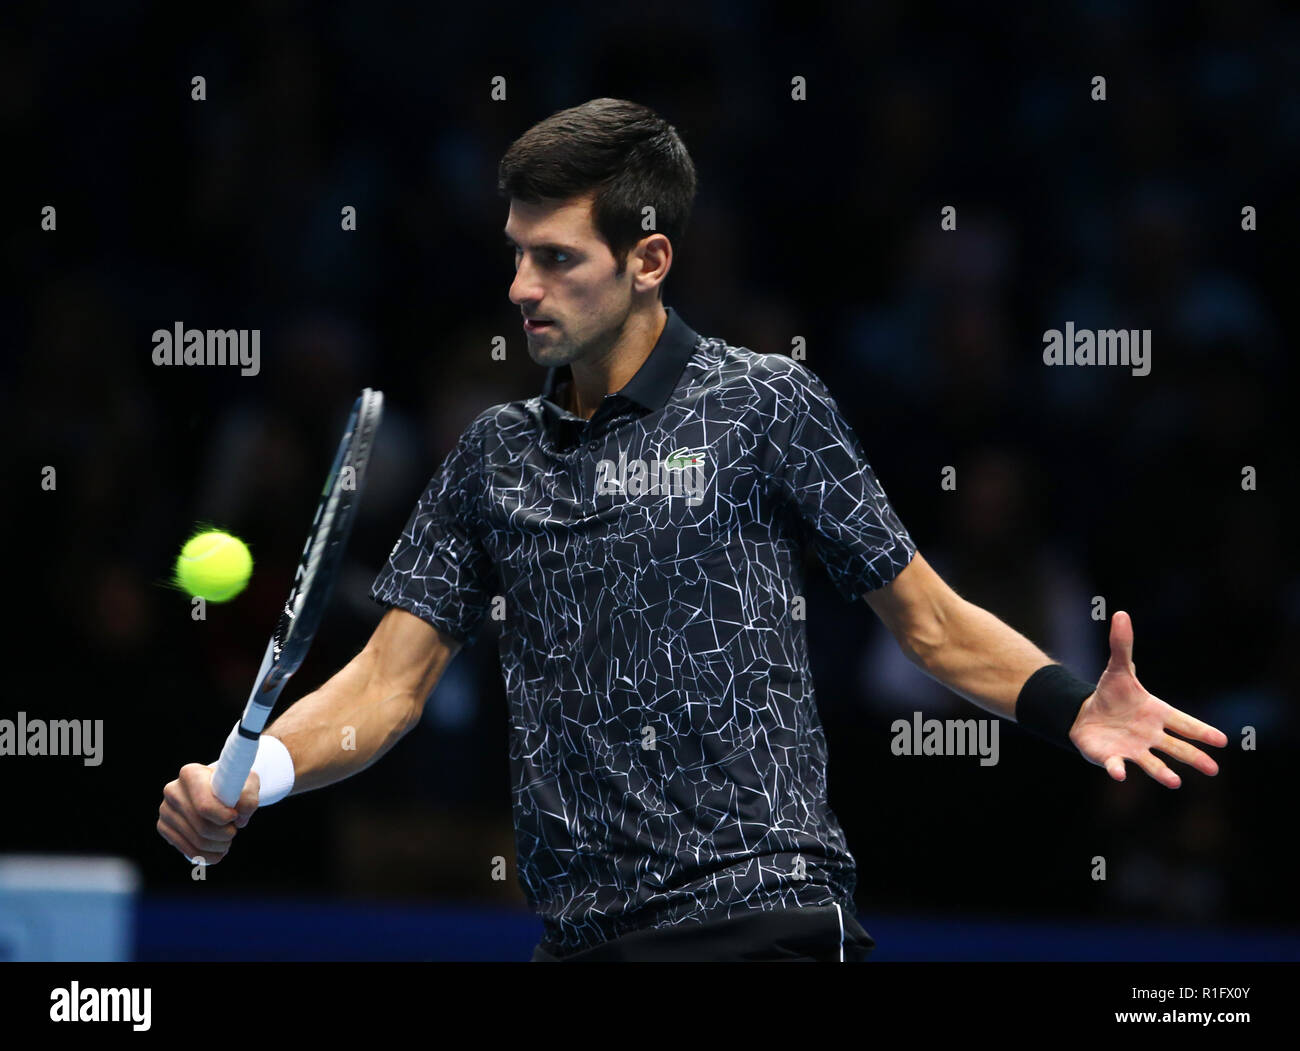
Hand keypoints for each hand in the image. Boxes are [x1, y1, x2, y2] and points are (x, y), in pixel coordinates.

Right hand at [157, 763, 260, 863]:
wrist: (216, 789)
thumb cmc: (232, 785)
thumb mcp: (248, 783)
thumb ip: (248, 798)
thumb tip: (239, 819)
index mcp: (191, 774)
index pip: (204, 806)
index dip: (223, 817)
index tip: (235, 817)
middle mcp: (173, 790)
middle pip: (202, 826)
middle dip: (224, 834)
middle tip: (234, 831)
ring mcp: (165, 810)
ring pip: (196, 840)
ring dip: (218, 846)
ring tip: (228, 841)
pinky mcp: (163, 826)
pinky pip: (186, 849)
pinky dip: (206, 855)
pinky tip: (218, 851)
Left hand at [1068, 611, 1227, 787]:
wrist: (1086, 714)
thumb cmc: (1111, 695)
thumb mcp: (1117, 669)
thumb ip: (1122, 646)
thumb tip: (1121, 614)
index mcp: (1157, 714)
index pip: (1184, 723)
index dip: (1202, 731)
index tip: (1222, 740)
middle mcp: (1150, 735)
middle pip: (1177, 748)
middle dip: (1194, 758)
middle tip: (1213, 769)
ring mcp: (1133, 749)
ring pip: (1152, 763)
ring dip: (1162, 773)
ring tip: (1175, 783)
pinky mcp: (1112, 758)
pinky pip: (1115, 765)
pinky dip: (1117, 769)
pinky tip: (1119, 774)